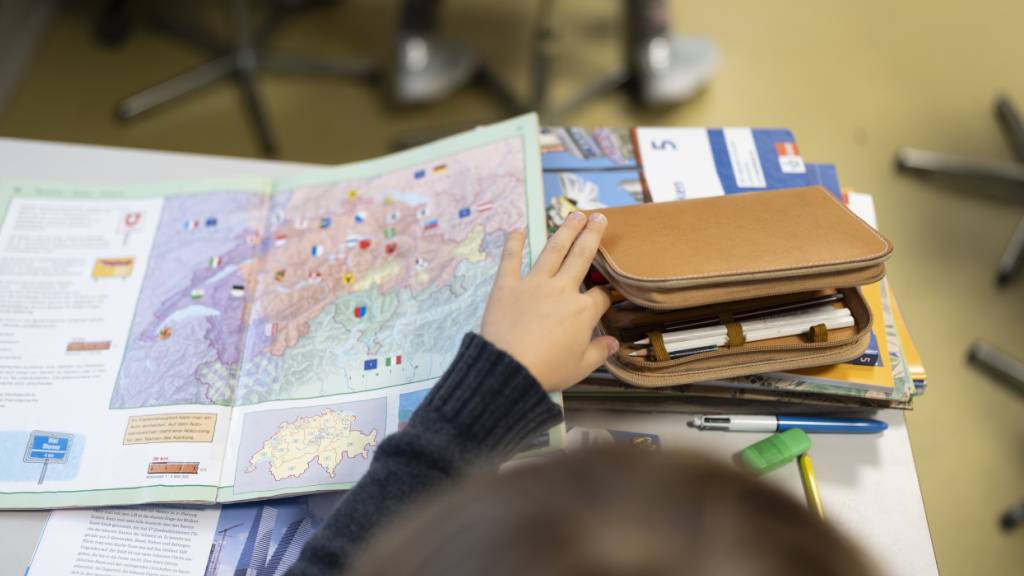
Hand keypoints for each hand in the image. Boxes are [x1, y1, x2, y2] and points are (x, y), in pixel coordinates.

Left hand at [481, 211, 617, 391]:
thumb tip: (613, 343)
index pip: (600, 295)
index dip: (604, 296)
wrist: (509, 370)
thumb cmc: (547, 370)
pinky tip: (518, 229)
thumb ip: (599, 351)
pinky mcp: (507, 285)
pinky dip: (514, 243)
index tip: (603, 298)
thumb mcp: (581, 367)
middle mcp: (561, 290)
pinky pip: (511, 259)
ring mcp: (533, 284)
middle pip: (581, 256)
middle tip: (599, 217)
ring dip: (565, 230)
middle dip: (592, 235)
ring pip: (553, 250)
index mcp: (582, 311)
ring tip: (575, 214)